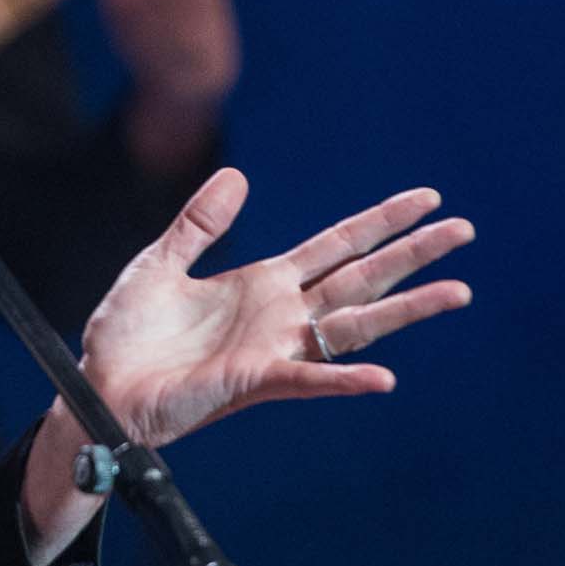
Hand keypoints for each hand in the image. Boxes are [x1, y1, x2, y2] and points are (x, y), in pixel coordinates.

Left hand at [18, 168, 472, 563]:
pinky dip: (344, 379)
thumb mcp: (159, 264)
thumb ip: (199, 225)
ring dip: (406, 309)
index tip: (426, 200)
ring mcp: (275, 349)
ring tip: (457, 291)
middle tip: (464, 230)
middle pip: (363, 277)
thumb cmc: (128, 336)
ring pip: (355, 325)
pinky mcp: (254, 381)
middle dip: (412, 254)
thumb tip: (237, 176)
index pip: (337, 245)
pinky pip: (309, 379)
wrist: (100, 389)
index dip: (380, 222)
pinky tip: (382, 377)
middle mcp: (281, 315)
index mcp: (264, 283)